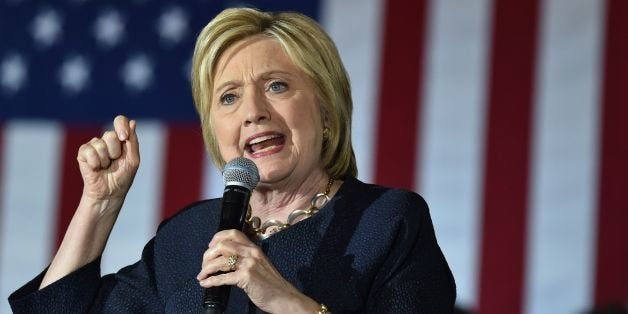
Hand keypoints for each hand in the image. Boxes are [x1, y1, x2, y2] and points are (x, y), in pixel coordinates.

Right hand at [77, 115, 139, 207]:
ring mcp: (94, 145)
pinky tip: (96, 168)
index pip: (121, 121)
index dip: (121, 125)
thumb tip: (132, 122)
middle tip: (115, 161)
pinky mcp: (83, 153)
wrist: (110, 192)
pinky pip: (89, 151)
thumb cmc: (123, 177)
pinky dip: (95, 163)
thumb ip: (133, 141)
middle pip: (110, 135)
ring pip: (100, 144)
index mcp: (121, 139)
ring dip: (105, 160)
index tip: (123, 137)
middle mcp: (107, 139)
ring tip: (106, 167)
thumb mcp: (133, 160)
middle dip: (115, 151)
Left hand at [197, 230, 319, 312]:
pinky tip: (206, 284)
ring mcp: (249, 264)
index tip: (210, 247)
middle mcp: (251, 252)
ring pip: (220, 261)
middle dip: (208, 255)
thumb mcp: (260, 264)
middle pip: (222, 245)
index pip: (233, 233)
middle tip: (204, 266)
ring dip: (206, 269)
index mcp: (254, 248)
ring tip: (201, 276)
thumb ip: (246, 258)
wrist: (284, 297)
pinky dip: (211, 281)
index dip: (217, 238)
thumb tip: (226, 258)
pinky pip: (223, 278)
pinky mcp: (247, 277)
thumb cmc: (271, 284)